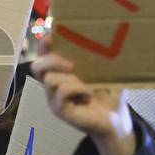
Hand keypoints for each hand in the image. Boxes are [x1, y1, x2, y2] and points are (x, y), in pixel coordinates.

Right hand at [31, 38, 135, 154]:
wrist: (116, 119)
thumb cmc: (109, 94)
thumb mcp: (103, 72)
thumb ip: (96, 57)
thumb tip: (101, 35)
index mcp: (60, 73)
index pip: (44, 57)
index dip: (43, 46)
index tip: (50, 35)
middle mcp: (53, 86)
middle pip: (37, 67)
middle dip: (51, 60)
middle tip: (70, 64)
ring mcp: (54, 99)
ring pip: (51, 79)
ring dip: (71, 78)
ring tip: (87, 84)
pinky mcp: (60, 110)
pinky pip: (62, 92)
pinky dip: (76, 89)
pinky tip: (88, 94)